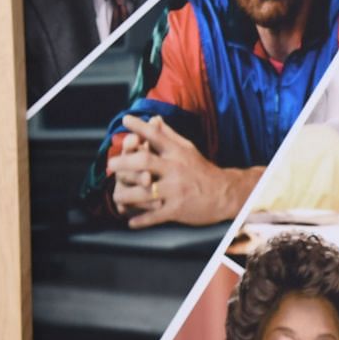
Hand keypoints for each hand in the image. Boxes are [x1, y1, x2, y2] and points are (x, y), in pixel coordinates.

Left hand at [107, 114, 245, 227]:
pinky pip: (154, 216)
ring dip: (126, 195)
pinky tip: (131, 221)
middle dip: (123, 163)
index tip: (125, 120)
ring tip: (117, 196)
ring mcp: (176, 190)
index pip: (156, 136)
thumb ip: (169, 135)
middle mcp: (176, 169)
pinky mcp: (178, 209)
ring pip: (144, 192)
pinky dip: (141, 220)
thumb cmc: (203, 171)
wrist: (226, 194)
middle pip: (144, 161)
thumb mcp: (188, 149)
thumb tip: (154, 118)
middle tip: (111, 165)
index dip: (139, 127)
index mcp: (177, 154)